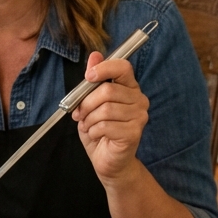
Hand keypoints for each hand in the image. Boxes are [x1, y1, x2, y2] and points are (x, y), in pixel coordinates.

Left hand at [73, 51, 149, 183]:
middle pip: (108, 90)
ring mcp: (139, 117)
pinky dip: (93, 131)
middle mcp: (139, 100)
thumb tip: (94, 55)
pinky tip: (96, 135)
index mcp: (129, 88)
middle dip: (86, 103)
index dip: (104, 68)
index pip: (123, 67)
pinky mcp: (134, 133)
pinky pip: (105, 125)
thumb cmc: (100, 131)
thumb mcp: (91, 103)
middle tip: (79, 113)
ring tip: (88, 126)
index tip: (88, 77)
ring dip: (89, 119)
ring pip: (105, 109)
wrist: (109, 161)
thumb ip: (93, 81)